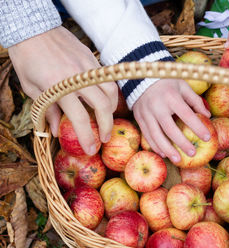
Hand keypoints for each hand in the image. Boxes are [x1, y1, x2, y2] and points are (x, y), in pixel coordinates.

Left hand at [8, 26, 117, 154]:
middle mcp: (77, 77)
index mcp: (58, 87)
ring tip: (106, 117)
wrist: (33, 29)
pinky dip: (108, 91)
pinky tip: (104, 98)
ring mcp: (87, 66)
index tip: (91, 149)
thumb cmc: (28, 59)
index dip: (86, 137)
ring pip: (111, 90)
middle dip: (106, 125)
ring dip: (112, 107)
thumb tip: (57, 130)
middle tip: (104, 137)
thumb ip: (48, 110)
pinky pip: (106, 78)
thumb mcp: (32, 88)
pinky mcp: (91, 58)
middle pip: (102, 105)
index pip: (79, 118)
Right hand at [133, 79, 210, 163]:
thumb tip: (208, 116)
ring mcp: (146, 113)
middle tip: (192, 153)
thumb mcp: (183, 86)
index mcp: (171, 96)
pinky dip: (155, 145)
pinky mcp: (138, 117)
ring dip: (167, 149)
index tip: (207, 137)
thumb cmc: (167, 82)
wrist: (141, 77)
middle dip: (182, 143)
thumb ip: (195, 100)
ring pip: (156, 135)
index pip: (186, 115)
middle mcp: (157, 106)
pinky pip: (147, 135)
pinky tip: (164, 153)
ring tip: (178, 159)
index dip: (197, 127)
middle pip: (170, 129)